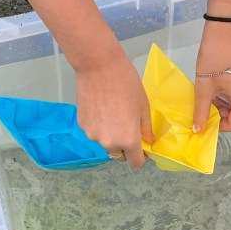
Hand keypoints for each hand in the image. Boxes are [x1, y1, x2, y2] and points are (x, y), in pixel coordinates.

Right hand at [75, 49, 154, 169]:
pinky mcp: (82, 125)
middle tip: (127, 126)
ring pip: (105, 142)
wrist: (98, 66)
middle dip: (124, 146)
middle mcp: (109, 143)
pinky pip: (94, 132)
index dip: (140, 157)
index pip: (135, 163)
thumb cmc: (126, 84)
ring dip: (110, 135)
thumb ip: (146, 129)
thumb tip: (148, 141)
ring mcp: (93, 135)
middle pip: (118, 154)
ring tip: (112, 112)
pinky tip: (100, 107)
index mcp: (128, 140)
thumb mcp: (143, 107)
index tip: (142, 147)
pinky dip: (99, 126)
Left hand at [193, 22, 230, 133]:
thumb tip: (198, 131)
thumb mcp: (204, 87)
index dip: (220, 126)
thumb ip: (201, 111)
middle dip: (222, 113)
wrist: (225, 28)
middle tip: (207, 103)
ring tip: (212, 91)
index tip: (206, 120)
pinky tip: (220, 82)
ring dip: (226, 102)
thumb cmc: (213, 57)